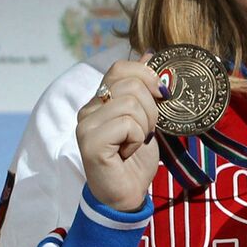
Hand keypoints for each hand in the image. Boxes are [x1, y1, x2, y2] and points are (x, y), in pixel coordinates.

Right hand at [76, 56, 163, 211]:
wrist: (127, 193)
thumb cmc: (136, 157)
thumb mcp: (148, 117)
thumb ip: (146, 89)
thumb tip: (149, 53)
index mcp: (101, 99)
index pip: (121, 67)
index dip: (148, 75)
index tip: (162, 95)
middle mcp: (88, 108)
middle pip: (131, 83)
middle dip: (152, 107)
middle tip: (146, 130)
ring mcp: (85, 124)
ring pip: (131, 103)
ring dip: (146, 126)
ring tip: (136, 142)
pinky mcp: (89, 141)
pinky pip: (126, 124)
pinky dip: (137, 139)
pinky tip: (127, 152)